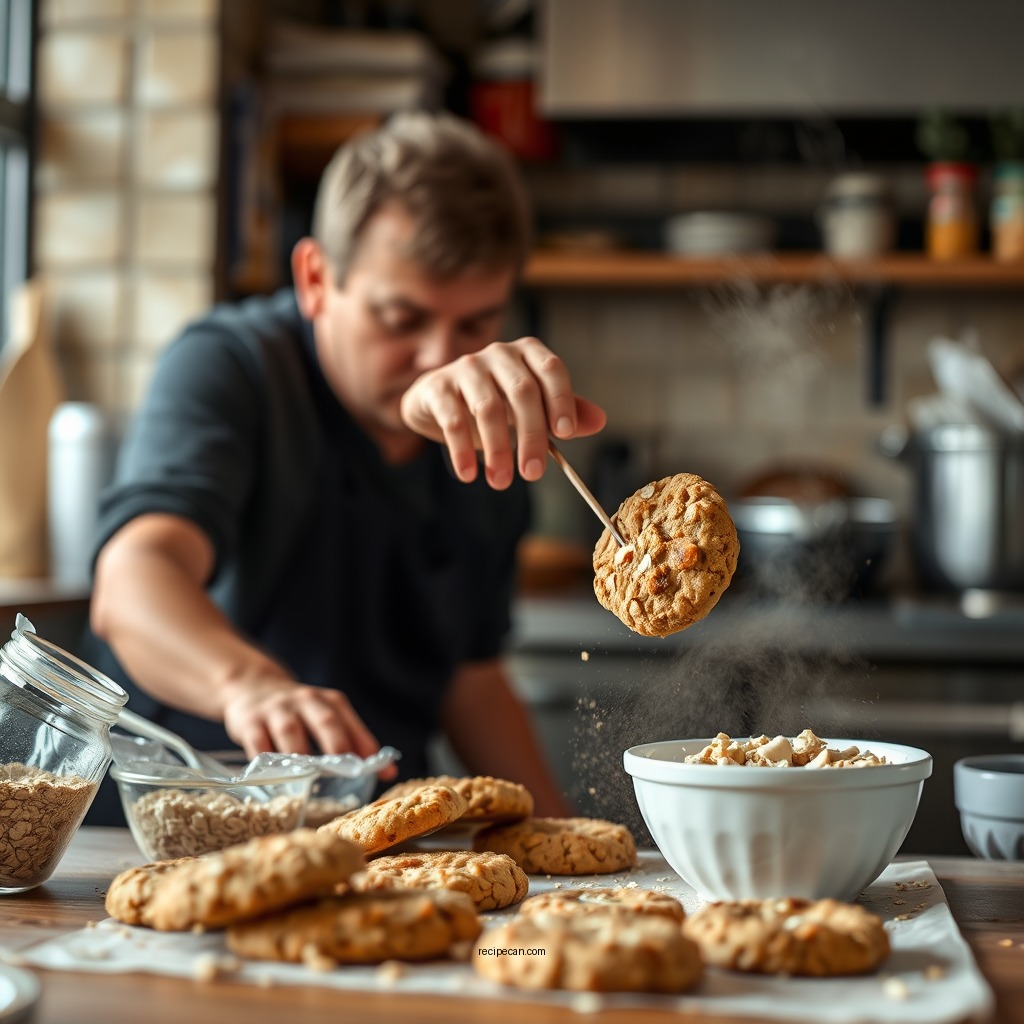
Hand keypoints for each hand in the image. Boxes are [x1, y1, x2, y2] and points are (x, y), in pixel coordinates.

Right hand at [222, 676, 397, 778]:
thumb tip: (389, 772)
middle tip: (345, 769)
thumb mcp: (326, 717)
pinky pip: (257, 741)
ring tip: (308, 779)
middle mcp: (306, 701)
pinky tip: (272, 777)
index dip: (367, 746)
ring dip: (300, 754)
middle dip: (337, 744)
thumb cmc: (299, 712)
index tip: (383, 771)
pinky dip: (265, 760)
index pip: (351, 722)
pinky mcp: (249, 721)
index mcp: (330, 701)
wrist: (252, 686)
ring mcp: (277, 710)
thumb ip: (354, 742)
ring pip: (290, 731)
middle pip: (325, 720)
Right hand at [399, 336, 605, 488]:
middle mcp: (498, 353)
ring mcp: (466, 367)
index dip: (560, 399)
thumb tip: (599, 421)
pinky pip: (453, 419)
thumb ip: (563, 413)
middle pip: (522, 391)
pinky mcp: (437, 386)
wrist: (438, 402)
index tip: (565, 435)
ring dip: (498, 449)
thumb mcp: (531, 408)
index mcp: (527, 353)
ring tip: (501, 481)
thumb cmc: (494, 403)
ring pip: (487, 407)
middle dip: (531, 436)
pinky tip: (469, 474)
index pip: (551, 369)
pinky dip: (462, 450)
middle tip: (533, 473)